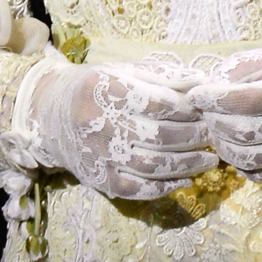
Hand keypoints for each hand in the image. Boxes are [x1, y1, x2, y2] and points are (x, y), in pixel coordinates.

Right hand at [23, 56, 215, 200]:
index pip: (159, 104)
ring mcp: (97, 155)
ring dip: (188, 165)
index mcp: (105, 89)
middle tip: (213, 135)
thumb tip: (203, 82)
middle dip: (194, 137)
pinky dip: (166, 186)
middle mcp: (98, 123)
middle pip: (159, 136)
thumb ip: (162, 77)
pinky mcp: (98, 179)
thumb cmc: (95, 88)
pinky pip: (138, 188)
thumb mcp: (122, 72)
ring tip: (209, 159)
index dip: (189, 110)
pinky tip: (186, 180)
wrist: (48, 115)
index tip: (207, 111)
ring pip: (152, 165)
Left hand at [191, 43, 261, 183]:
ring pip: (248, 157)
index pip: (244, 100)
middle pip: (243, 131)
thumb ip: (243, 70)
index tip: (197, 95)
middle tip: (205, 114)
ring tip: (218, 132)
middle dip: (214, 123)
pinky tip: (238, 148)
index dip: (214, 99)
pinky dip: (241, 163)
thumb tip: (208, 86)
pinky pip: (261, 174)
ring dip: (224, 146)